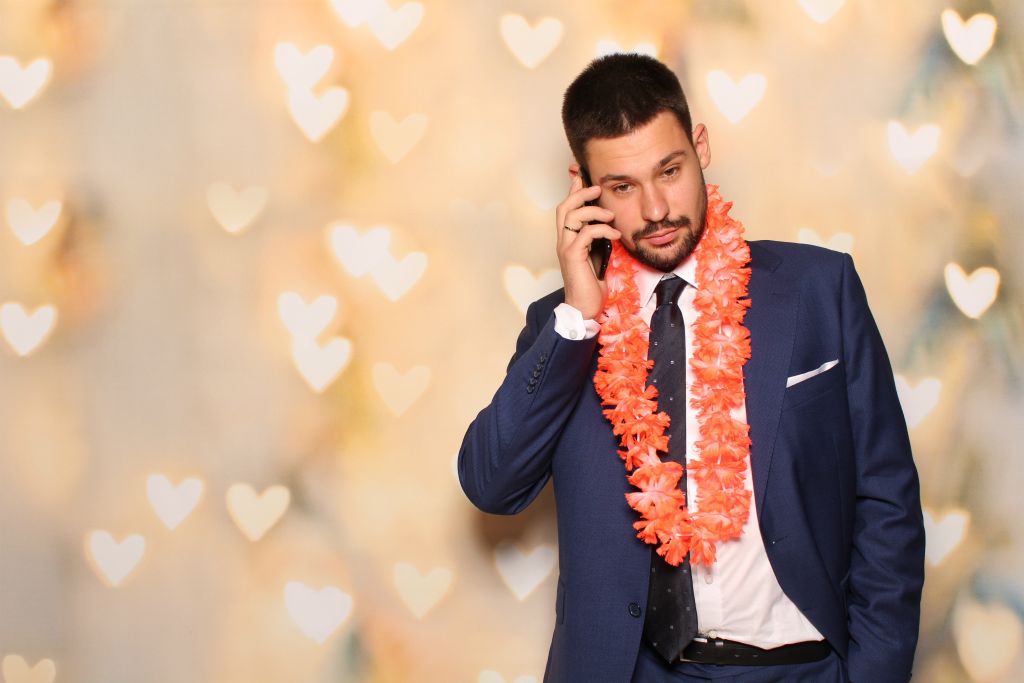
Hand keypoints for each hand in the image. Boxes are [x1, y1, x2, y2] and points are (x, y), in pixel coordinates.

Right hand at [555, 167, 620, 319]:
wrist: (584, 306)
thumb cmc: (591, 283)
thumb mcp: (597, 253)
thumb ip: (597, 237)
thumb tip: (609, 222)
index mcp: (567, 238)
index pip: (566, 208)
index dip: (573, 190)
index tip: (583, 176)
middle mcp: (563, 240)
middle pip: (564, 206)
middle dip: (580, 193)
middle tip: (597, 188)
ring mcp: (565, 247)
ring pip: (571, 215)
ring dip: (593, 210)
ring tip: (611, 216)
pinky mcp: (573, 256)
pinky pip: (586, 233)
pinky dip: (603, 230)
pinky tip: (616, 235)